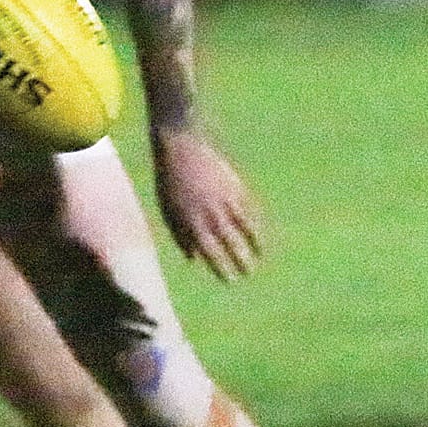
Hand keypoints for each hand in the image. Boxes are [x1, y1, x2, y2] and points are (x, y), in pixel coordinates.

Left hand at [153, 128, 261, 279]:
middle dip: (241, 262)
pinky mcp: (236, 187)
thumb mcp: (167, 208)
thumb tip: (194, 259)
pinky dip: (257, 225)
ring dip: (255, 246)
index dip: (222, 268)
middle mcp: (210, 214)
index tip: (230, 280)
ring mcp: (226, 200)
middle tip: (248, 274)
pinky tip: (260, 235)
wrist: (182, 146)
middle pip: (231, 244)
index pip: (210, 252)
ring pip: (246, 229)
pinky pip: (250, 211)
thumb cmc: (170, 180)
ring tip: (260, 258)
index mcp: (190, 221)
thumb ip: (180, 235)